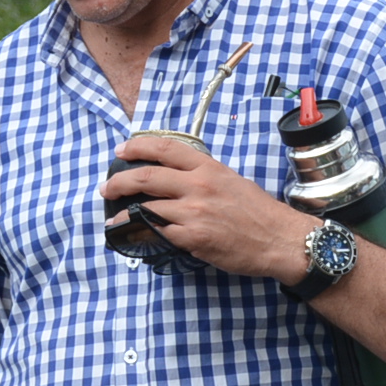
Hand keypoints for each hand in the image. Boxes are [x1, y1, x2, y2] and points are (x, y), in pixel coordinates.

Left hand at [100, 136, 311, 279]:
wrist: (278, 239)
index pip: (166, 148)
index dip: (138, 146)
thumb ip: (203, 176)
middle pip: (146, 177)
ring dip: (124, 215)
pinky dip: (143, 234)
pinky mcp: (193, 238)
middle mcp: (198, 186)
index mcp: (208, 168)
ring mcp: (194, 212)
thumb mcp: (231, 180)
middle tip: (107, 187)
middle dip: (119, 182)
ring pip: (147, 209)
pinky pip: (159, 233)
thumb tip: (177, 176)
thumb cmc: (258, 212)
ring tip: (114, 219)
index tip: (122, 150)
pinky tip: (134, 236)